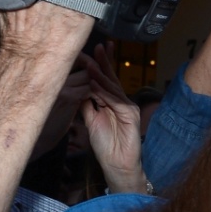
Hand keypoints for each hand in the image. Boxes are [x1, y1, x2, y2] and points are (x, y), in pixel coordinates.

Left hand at [80, 42, 146, 192]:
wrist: (117, 165)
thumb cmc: (105, 146)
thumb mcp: (91, 120)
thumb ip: (87, 104)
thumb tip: (79, 87)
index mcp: (112, 102)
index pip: (105, 81)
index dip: (99, 66)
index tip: (91, 52)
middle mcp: (121, 102)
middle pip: (111, 79)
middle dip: (104, 62)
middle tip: (98, 46)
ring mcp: (127, 107)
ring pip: (113, 87)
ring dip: (101, 75)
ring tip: (91, 63)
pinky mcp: (130, 115)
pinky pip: (115, 100)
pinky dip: (105, 91)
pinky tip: (96, 83)